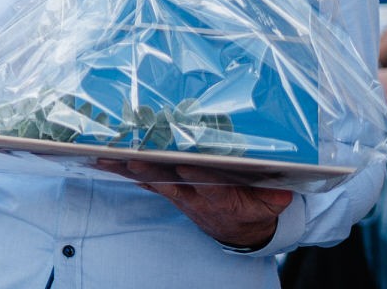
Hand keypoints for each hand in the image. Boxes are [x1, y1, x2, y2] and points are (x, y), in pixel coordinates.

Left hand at [111, 161, 290, 247]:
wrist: (238, 229)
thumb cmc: (254, 209)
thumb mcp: (271, 204)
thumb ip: (273, 196)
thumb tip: (282, 190)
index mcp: (222, 198)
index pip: (209, 186)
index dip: (197, 177)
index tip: (184, 165)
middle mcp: (195, 196)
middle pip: (171, 182)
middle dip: (152, 170)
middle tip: (132, 158)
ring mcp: (179, 195)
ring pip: (152, 180)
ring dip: (128, 170)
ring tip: (106, 157)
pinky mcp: (168, 191)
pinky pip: (144, 181)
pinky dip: (124, 171)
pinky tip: (105, 161)